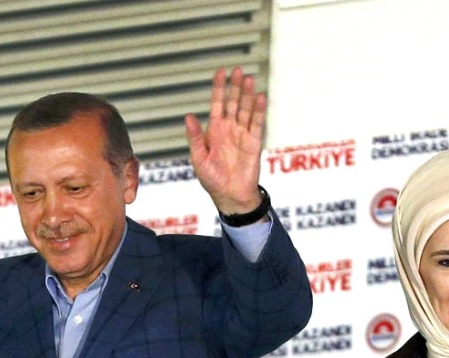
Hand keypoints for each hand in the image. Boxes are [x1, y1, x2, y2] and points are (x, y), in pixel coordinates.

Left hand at [184, 67, 266, 215]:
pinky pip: (257, 123)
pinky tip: (260, 98)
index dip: (219, 88)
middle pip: (233, 102)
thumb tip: (188, 116)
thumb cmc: (212, 179)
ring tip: (249, 79)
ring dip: (247, 95)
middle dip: (235, 86)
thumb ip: (195, 137)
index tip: (221, 72)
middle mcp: (229, 128)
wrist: (230, 196)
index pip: (217, 103)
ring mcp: (242, 134)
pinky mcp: (254, 142)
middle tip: (238, 70)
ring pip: (245, 109)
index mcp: (214, 130)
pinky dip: (259, 110)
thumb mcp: (199, 158)